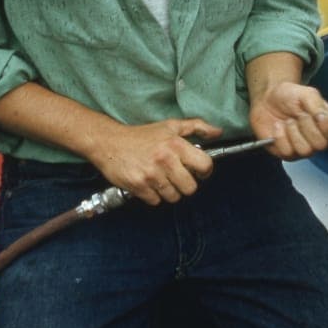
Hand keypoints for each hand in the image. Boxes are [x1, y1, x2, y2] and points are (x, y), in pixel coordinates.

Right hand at [86, 118, 221, 205]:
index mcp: (176, 144)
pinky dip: (153, 195)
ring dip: (169, 191)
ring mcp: (151, 174)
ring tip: (160, 178)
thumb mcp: (170, 126)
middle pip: (191, 188)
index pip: (205, 165)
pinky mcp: (139, 186)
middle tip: (176, 176)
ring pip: (174, 197)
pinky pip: (156, 201)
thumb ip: (197, 127)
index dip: (204, 171)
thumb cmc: (141, 135)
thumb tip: (218, 132)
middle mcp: (165, 159)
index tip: (198, 171)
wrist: (109, 142)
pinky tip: (148, 183)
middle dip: (185, 184)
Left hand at [248, 81, 327, 159]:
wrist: (267, 99)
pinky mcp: (287, 153)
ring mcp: (304, 148)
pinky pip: (287, 151)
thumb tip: (324, 118)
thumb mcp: (307, 94)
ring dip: (293, 132)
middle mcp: (319, 139)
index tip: (319, 116)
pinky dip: (280, 136)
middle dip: (307, 127)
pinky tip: (278, 127)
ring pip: (305, 150)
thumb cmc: (290, 96)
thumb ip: (318, 105)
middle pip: (321, 145)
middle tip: (299, 115)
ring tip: (288, 121)